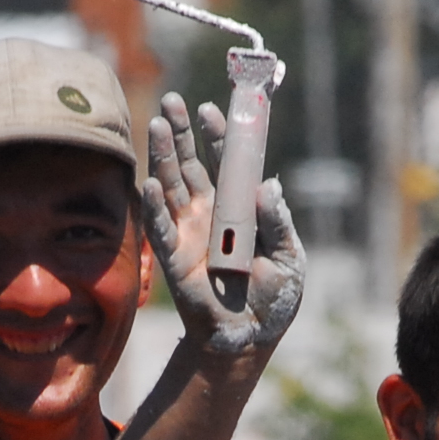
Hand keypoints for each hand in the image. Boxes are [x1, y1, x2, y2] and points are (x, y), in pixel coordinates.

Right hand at [144, 92, 303, 362]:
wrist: (250, 339)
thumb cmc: (274, 299)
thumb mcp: (290, 257)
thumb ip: (279, 222)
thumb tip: (268, 185)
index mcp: (238, 207)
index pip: (225, 162)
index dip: (218, 135)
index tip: (212, 109)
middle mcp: (208, 212)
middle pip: (189, 163)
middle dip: (181, 132)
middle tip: (172, 100)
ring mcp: (188, 232)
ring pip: (170, 185)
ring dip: (163, 155)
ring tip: (159, 124)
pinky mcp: (173, 258)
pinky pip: (160, 228)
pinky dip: (154, 206)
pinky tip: (149, 182)